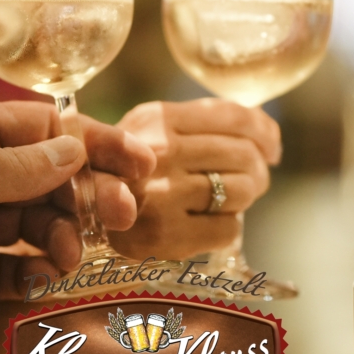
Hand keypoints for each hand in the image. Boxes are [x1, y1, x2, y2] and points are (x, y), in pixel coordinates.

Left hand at [0, 101, 154, 353]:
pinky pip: (17, 269)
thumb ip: (18, 166)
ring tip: (68, 254)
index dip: (95, 144)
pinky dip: (35, 274)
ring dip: (64, 237)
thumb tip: (76, 148)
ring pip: (41, 225)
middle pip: (52, 179)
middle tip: (121, 213)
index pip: (47, 132)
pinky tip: (41, 278)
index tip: (139, 161)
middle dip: (89, 193)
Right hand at [110, 99, 280, 259]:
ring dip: (245, 197)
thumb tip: (266, 130)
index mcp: (157, 119)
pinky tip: (209, 223)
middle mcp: (159, 153)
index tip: (273, 146)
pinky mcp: (165, 237)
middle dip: (259, 169)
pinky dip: (228, 227)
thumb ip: (199, 123)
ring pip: (242, 191)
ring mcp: (162, 196)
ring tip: (229, 199)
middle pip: (244, 155)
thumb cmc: (126, 169)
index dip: (264, 131)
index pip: (234, 116)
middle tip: (253, 178)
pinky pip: (229, 228)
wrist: (80, 214)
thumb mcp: (150, 130)